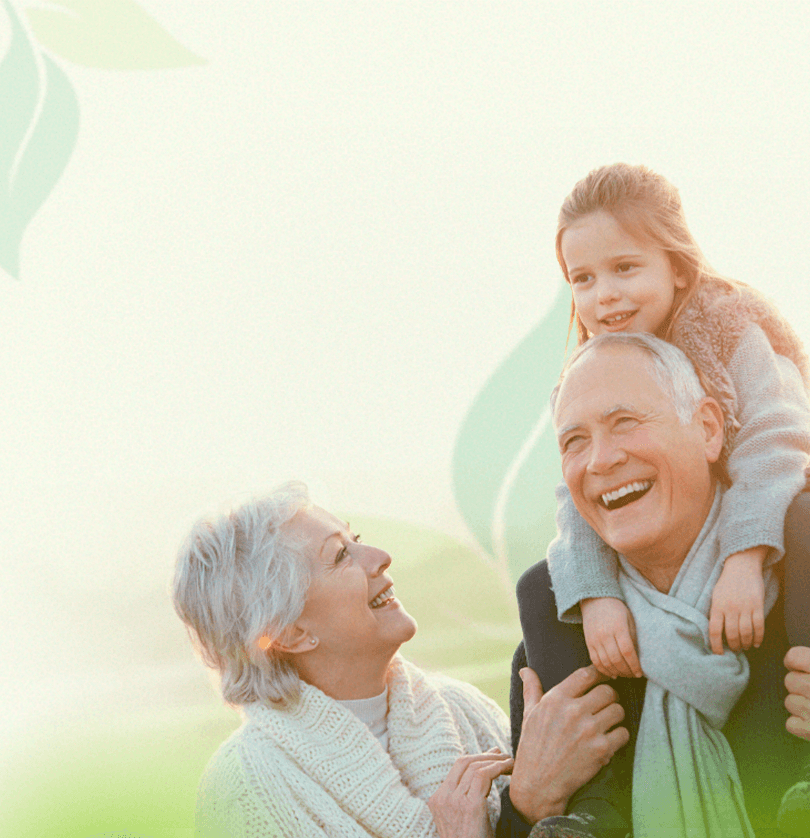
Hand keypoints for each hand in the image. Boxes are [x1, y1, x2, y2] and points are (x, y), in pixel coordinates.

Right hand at [427, 748, 513, 837]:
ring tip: (510, 763)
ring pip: (475, 766)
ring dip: (495, 760)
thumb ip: (467, 798)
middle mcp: (442, 798)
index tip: (492, 755)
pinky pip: (483, 775)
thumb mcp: (464, 820)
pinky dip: (498, 767)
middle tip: (502, 755)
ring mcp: (454, 801)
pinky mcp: (469, 806)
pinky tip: (509, 769)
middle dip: (485, 755)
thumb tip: (483, 772)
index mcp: (437, 801)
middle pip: (464, 762)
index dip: (476, 757)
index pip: (456, 768)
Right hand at [508, 666, 628, 824]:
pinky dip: (619, 736)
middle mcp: (573, 711)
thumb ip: (531, 689)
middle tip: (606, 704)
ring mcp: (588, 730)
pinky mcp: (600, 750)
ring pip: (618, 711)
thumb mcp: (529, 714)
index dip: (598, 673)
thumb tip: (525, 669)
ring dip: (616, 716)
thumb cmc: (532, 746)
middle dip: (609, 697)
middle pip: (608, 691)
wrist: (538, 785)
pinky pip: (623, 733)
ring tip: (608, 722)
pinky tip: (608, 740)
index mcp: (556, 698)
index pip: (587, 674)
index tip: (602, 678)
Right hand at [581, 597, 642, 678]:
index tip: (640, 673)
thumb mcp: (629, 619)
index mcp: (618, 627)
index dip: (634, 665)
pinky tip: (612, 673)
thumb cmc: (616, 609)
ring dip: (617, 672)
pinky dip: (604, 670)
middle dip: (627, 671)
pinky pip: (595, 661)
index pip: (627, 652)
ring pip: (606, 663)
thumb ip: (633, 637)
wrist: (595, 599)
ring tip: (625, 674)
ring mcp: (595, 639)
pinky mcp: (588, 642)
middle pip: (616, 660)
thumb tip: (637, 657)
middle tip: (634, 675)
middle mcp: (605, 634)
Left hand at [708, 546, 766, 654]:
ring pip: (746, 633)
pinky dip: (758, 637)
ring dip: (746, 643)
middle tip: (735, 650)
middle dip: (734, 646)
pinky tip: (756, 643)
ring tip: (745, 647)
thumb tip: (714, 632)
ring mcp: (744, 607)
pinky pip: (759, 626)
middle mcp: (730, 608)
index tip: (718, 653)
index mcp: (717, 606)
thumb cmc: (726, 583)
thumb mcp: (715, 595)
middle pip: (731, 634)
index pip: (714, 630)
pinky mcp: (757, 605)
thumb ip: (715, 612)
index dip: (716, 645)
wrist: (741, 566)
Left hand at [785, 646, 809, 740]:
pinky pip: (791, 723)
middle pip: (790, 681)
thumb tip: (793, 659)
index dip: (796, 663)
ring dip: (802, 706)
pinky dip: (802, 725)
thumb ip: (809, 662)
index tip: (801, 668)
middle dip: (801, 687)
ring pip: (789, 702)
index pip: (793, 656)